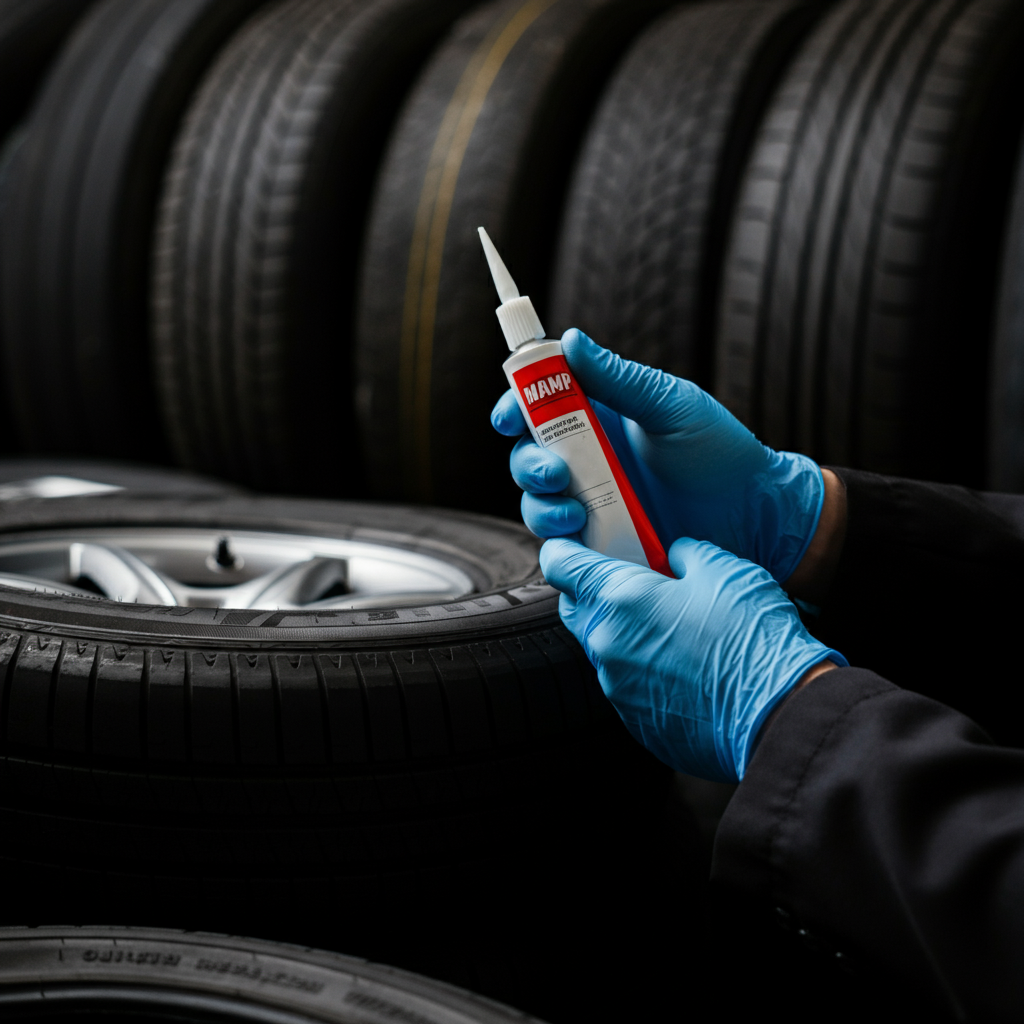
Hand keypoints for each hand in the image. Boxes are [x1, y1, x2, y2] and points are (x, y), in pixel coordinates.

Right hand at [492, 330, 825, 585]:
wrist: (754, 516)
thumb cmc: (720, 454)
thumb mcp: (670, 407)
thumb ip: (619, 378)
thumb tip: (570, 342)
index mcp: (599, 417)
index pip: (539, 406)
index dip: (515, 407)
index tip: (509, 417)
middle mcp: (588, 459)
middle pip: (528, 456)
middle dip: (527, 464)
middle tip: (554, 473)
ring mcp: (592, 502)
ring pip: (537, 501)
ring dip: (541, 505)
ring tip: (574, 511)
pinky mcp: (600, 542)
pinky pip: (560, 542)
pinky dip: (558, 539)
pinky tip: (581, 535)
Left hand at [540, 535, 844, 781]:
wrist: (779, 718)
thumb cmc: (752, 639)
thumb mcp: (725, 570)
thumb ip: (686, 554)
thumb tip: (674, 557)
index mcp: (619, 599)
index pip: (560, 565)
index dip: (564, 550)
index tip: (573, 547)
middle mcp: (606, 645)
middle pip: (577, 609)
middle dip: (594, 593)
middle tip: (634, 584)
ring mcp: (617, 689)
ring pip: (604, 650)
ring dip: (625, 635)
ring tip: (672, 629)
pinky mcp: (635, 723)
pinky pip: (627, 686)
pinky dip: (645, 672)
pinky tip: (685, 669)